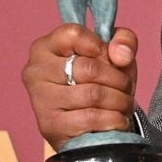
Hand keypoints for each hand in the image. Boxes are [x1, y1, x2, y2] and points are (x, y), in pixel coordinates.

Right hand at [21, 23, 138, 151]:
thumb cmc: (100, 80)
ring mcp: (41, 100)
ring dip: (120, 100)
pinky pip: (92, 118)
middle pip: (89, 68)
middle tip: (126, 87)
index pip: (73, 34)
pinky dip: (114, 119)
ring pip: (93, 94)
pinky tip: (118, 118)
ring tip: (124, 102)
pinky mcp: (51, 126)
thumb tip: (121, 55)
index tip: (110, 58)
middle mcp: (35, 71)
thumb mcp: (115, 52)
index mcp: (45, 47)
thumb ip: (124, 40)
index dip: (100, 45)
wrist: (87, 127)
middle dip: (118, 79)